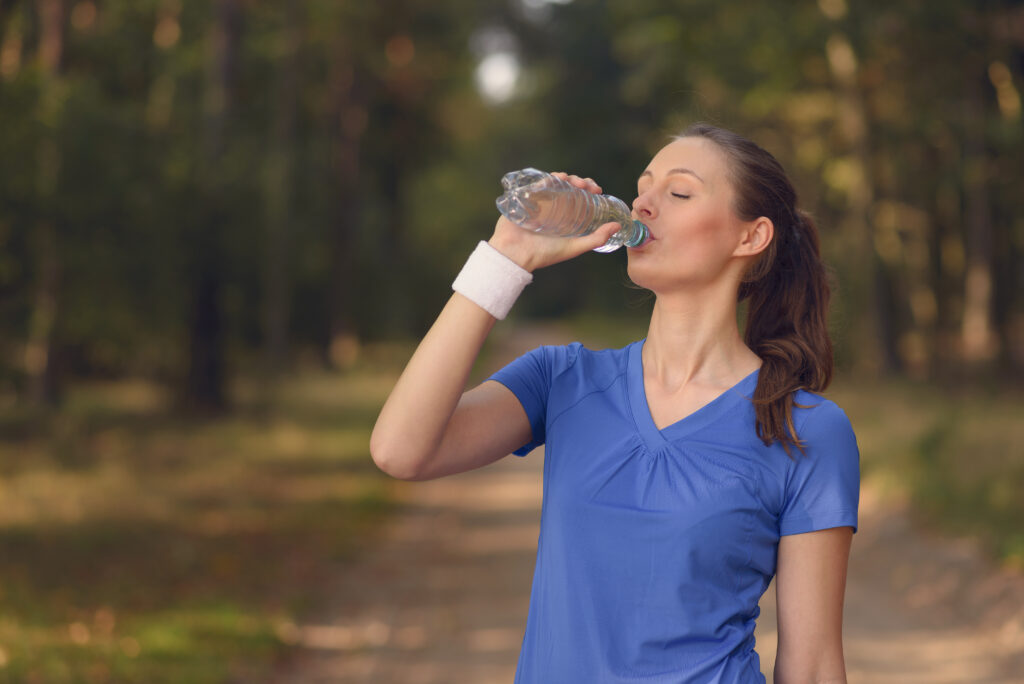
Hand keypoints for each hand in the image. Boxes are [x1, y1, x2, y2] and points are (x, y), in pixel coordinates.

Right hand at [487, 173, 620, 271]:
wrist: (516, 255)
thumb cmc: (544, 254)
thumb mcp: (574, 247)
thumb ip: (596, 238)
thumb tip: (618, 226)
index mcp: (564, 215)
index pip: (579, 196)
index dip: (589, 189)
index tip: (598, 190)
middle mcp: (552, 206)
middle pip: (568, 186)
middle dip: (580, 181)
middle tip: (587, 186)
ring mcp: (539, 201)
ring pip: (554, 181)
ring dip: (566, 177)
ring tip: (574, 182)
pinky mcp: (525, 198)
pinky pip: (537, 182)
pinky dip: (548, 177)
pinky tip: (557, 177)